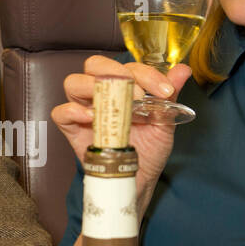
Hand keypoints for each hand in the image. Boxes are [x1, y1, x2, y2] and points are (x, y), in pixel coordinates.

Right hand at [51, 57, 192, 212]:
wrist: (140, 180)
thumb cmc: (149, 150)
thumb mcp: (165, 121)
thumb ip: (171, 95)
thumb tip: (182, 71)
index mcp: (123, 87)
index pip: (128, 67)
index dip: (146, 74)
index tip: (164, 91)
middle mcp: (101, 93)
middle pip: (94, 65)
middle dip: (115, 72)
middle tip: (137, 94)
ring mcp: (84, 110)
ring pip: (73, 83)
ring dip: (92, 87)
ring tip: (116, 106)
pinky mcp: (72, 130)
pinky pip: (61, 113)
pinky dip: (73, 111)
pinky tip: (92, 118)